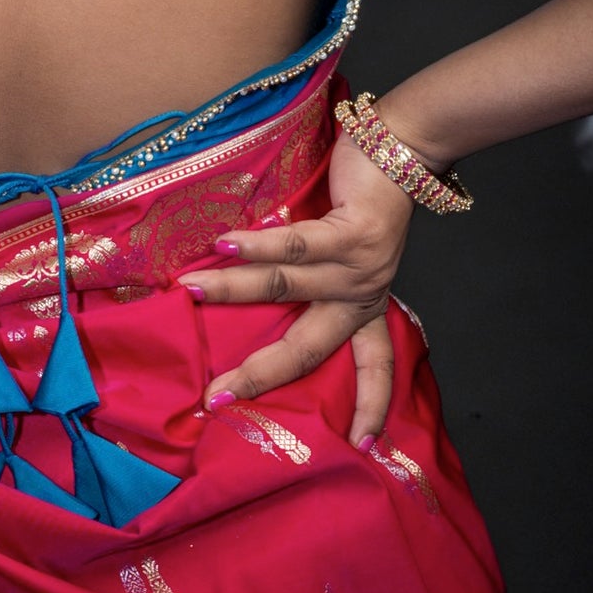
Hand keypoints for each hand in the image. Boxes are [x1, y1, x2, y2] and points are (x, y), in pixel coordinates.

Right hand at [176, 125, 413, 444]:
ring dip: (231, 289)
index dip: (371, 405)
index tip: (362, 445)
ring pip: (285, 288)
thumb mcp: (347, 253)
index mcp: (367, 306)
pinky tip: (221, 245)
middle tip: (216, 396)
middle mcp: (365, 294)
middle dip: (261, 374)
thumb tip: (245, 286)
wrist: (403, 147)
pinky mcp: (353, 234)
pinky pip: (295, 246)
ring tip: (190, 290)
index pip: (376, 366)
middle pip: (311, 348)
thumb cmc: (364, 198)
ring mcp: (360, 267)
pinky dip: (254, 248)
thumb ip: (314, 277)